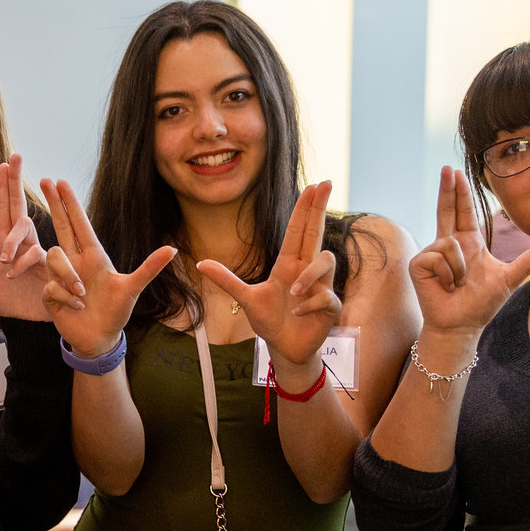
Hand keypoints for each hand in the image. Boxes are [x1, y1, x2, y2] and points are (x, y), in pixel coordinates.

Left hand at [0, 155, 50, 320]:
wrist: (29, 320)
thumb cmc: (8, 299)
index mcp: (4, 243)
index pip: (3, 209)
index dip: (3, 187)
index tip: (4, 163)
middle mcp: (22, 242)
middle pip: (19, 205)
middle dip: (16, 182)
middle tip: (16, 155)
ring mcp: (36, 252)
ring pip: (26, 231)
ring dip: (13, 244)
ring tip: (5, 266)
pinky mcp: (49, 267)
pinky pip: (38, 257)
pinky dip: (25, 266)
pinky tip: (16, 277)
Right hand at [37, 179, 174, 356]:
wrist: (100, 338)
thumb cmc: (116, 312)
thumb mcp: (134, 288)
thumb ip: (150, 268)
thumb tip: (173, 249)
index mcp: (94, 256)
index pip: (80, 224)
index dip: (70, 203)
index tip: (60, 182)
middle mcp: (75, 262)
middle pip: (61, 226)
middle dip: (53, 202)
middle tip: (44, 178)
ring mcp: (60, 277)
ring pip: (55, 257)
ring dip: (69, 275)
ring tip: (83, 294)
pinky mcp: (50, 294)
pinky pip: (52, 286)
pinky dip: (66, 297)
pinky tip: (77, 306)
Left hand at [198, 181, 341, 374]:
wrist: (285, 348)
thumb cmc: (270, 321)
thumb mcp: (245, 299)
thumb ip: (226, 280)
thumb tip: (199, 263)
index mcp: (288, 264)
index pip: (298, 230)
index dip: (305, 208)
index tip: (314, 185)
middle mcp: (307, 270)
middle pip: (316, 232)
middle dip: (319, 208)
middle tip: (326, 182)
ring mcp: (321, 286)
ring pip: (325, 261)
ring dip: (309, 274)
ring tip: (293, 291)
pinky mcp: (329, 306)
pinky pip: (325, 296)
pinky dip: (310, 303)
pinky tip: (298, 313)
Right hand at [410, 166, 529, 338]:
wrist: (461, 325)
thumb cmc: (481, 303)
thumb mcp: (511, 277)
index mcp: (467, 242)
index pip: (463, 211)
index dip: (460, 192)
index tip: (456, 173)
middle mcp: (447, 243)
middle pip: (447, 209)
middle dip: (447, 188)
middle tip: (447, 168)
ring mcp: (431, 253)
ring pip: (451, 243)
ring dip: (461, 268)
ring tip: (459, 283)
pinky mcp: (420, 264)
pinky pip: (439, 257)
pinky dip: (449, 273)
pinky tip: (446, 286)